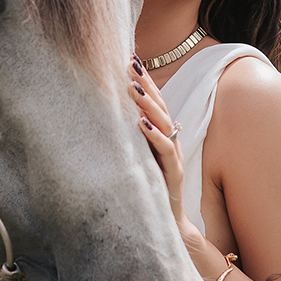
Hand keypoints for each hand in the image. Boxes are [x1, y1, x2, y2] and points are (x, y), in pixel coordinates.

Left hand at [129, 57, 187, 226]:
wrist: (165, 222)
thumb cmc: (149, 186)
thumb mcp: (136, 156)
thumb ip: (129, 135)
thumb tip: (106, 113)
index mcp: (161, 134)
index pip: (153, 101)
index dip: (144, 80)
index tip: (130, 58)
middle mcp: (169, 140)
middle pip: (159, 106)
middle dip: (145, 83)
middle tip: (130, 63)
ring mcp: (173, 156)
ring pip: (163, 124)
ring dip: (148, 104)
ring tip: (132, 88)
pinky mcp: (174, 173)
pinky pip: (166, 151)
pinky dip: (154, 136)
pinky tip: (141, 123)